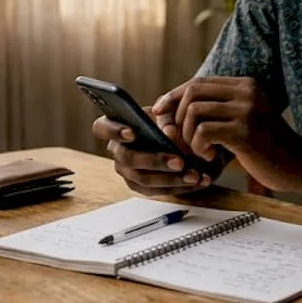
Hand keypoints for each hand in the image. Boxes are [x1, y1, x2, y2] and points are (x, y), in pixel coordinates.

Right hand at [90, 109, 218, 196]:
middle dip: (156, 161)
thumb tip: (168, 133)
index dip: (115, 131)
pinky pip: (157, 191)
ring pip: (144, 179)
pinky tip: (199, 181)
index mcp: (115, 126)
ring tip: (194, 175)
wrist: (180, 136)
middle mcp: (117, 150)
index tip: (133, 132)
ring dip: (172, 179)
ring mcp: (127, 171)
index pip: (102, 128)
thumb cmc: (168, 119)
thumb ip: (167, 117)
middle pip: (129, 159)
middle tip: (179, 161)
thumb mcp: (169, 111)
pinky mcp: (140, 186)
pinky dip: (180, 186)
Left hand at [153, 77, 301, 192]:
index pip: (199, 82)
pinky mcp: (245, 130)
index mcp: (245, 85)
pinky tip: (213, 157)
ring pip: (194, 112)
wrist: (300, 166)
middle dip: (177, 118)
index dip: (174, 96)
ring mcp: (247, 109)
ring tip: (201, 152)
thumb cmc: (266, 149)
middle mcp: (247, 91)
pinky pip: (203, 132)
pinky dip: (199, 147)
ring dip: (188, 137)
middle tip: (180, 141)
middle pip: (192, 92)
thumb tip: (169, 113)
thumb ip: (215, 114)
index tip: (159, 112)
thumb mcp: (241, 123)